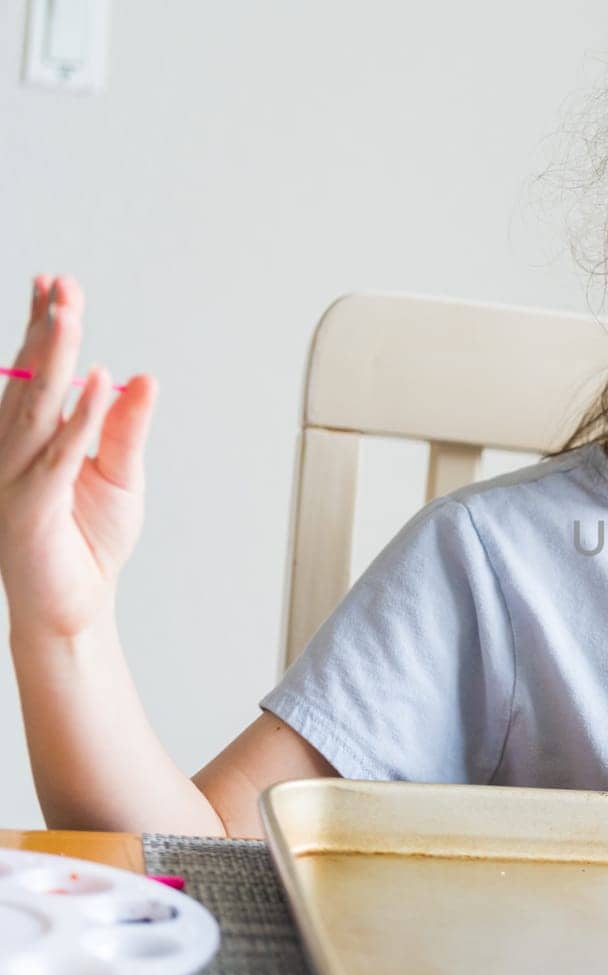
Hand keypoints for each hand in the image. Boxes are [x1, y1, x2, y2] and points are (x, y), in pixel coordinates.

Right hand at [0, 275, 158, 640]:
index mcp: (31, 436)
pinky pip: (56, 454)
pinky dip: (78, 418)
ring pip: (35, 407)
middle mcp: (13, 449)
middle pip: (29, 378)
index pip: (34, 371)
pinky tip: (95, 382)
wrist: (77, 603)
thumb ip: (125, 426)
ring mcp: (15, 476)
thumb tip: (139, 378)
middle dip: (44, 329)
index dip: (40, 327)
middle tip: (60, 284)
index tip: (55, 283)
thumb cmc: (91, 539)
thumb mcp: (120, 473)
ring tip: (71, 316)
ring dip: (53, 359)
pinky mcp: (30, 506)